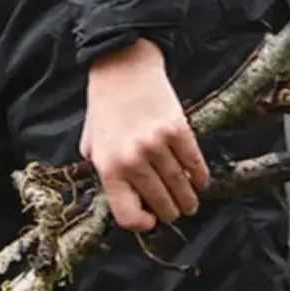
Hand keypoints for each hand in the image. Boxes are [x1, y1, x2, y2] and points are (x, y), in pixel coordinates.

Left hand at [79, 38, 209, 232]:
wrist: (122, 66)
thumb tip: (122, 196)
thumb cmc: (104, 106)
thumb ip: (102, 170)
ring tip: (190, 203)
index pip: (128, 214)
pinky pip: (194, 163)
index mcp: (109, 167)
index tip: (150, 220)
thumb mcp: (90, 143)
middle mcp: (133, 160)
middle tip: (176, 213)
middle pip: (160, 203)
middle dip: (170, 212)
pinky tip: (199, 181)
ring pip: (179, 186)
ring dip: (188, 199)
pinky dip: (199, 176)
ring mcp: (157, 145)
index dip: (142, 224)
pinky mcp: (178, 130)